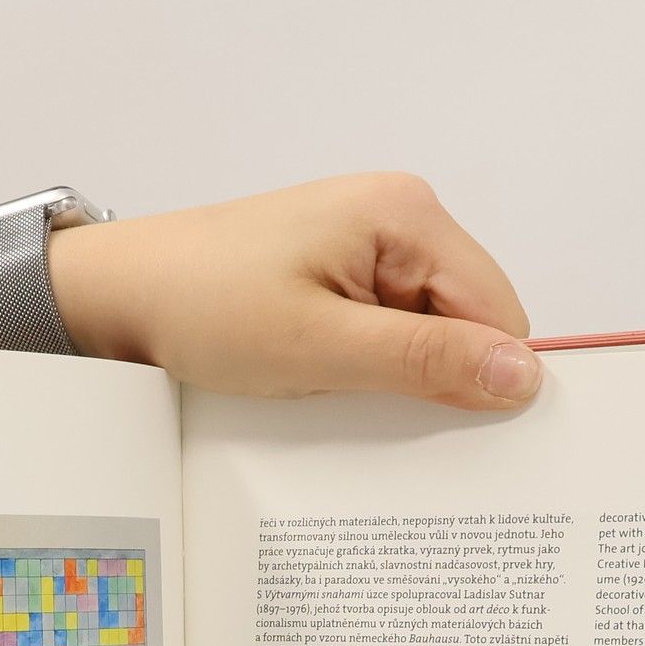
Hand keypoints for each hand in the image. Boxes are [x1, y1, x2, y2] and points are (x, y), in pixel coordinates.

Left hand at [47, 172, 540, 411]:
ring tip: (339, 387)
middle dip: (440, 377)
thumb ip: (426, 361)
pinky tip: (330, 380)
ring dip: (401, 376)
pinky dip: (372, 367)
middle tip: (374, 409)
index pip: (501, 313)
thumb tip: (522, 375)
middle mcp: (401, 216)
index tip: (448, 430)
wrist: (122, 294)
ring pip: (433, 333)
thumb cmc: (204, 307)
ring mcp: (372, 244)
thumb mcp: (321, 347)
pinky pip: (392, 331)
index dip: (484, 378)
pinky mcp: (345, 272)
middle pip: (472, 321)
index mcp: (408, 215)